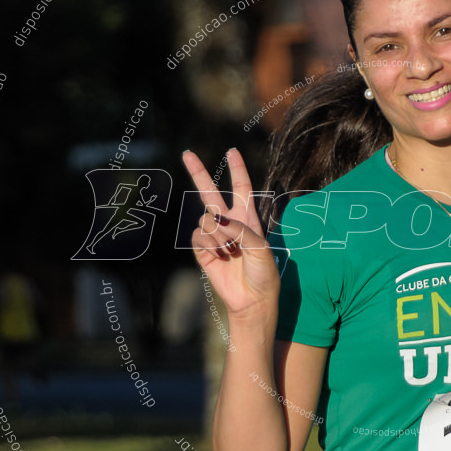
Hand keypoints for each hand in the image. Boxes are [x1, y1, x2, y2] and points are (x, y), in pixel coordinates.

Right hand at [182, 148, 279, 318]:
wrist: (252, 299)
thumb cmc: (263, 274)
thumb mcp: (261, 248)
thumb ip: (241, 230)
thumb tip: (216, 220)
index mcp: (248, 218)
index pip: (241, 188)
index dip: (237, 169)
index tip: (232, 151)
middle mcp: (229, 223)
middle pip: (210, 192)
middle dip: (199, 172)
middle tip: (187, 152)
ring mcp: (214, 236)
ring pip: (205, 219)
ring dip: (217, 234)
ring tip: (230, 252)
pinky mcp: (202, 250)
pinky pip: (197, 235)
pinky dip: (209, 244)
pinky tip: (220, 256)